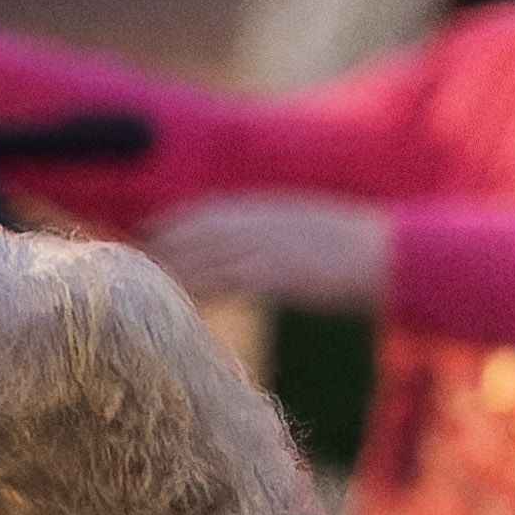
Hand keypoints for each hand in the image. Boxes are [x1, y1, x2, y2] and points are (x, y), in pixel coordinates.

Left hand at [140, 194, 391, 313]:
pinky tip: (177, 307)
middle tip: (118, 268)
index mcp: (268, 207)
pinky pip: (227, 281)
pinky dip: (199, 291)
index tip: (136, 240)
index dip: (167, 227)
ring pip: (204, 255)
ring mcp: (270, 245)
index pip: (203, 212)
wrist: (397, 255)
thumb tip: (241, 251)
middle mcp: (263, 220)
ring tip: (134, 291)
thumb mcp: (304, 229)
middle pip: (193, 232)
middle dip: (156, 248)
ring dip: (168, 271)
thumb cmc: (352, 251)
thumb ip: (268, 232)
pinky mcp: (280, 271)